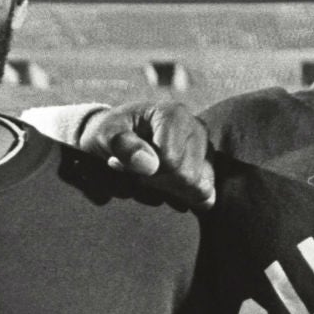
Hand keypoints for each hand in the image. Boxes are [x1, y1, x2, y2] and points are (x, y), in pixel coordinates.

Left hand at [77, 100, 214, 207]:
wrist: (116, 139)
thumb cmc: (111, 134)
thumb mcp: (105, 135)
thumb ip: (123, 146)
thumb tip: (150, 165)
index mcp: (174, 115)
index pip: (171, 162)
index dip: (145, 173)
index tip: (123, 165)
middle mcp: (198, 129)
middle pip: (187, 177)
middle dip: (157, 184)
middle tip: (135, 173)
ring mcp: (206, 150)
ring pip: (198, 190)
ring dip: (169, 192)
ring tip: (149, 177)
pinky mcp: (209, 169)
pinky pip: (205, 198)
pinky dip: (182, 199)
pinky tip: (163, 188)